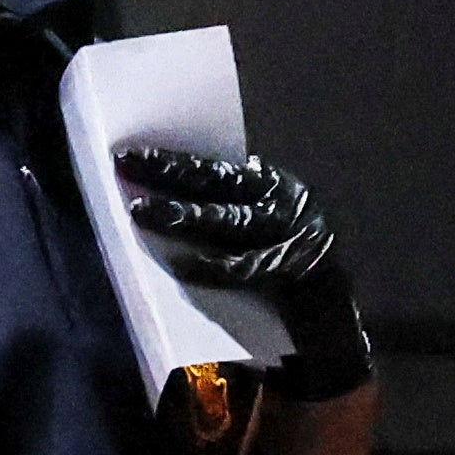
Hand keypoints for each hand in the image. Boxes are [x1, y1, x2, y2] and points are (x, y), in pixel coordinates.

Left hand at [107, 144, 369, 395]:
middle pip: (215, 184)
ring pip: (225, 220)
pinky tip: (179, 266)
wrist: (327, 299)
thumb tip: (177, 182)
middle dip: (169, 174)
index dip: (174, 161)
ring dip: (182, 216)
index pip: (214, 167)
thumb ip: (233, 199)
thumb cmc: (284, 252)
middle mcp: (279, 201)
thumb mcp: (265, 214)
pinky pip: (239, 268)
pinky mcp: (284, 269)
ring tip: (141, 211)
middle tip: (126, 167)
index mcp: (272, 183)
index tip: (134, 155)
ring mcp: (283, 234)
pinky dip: (209, 268)